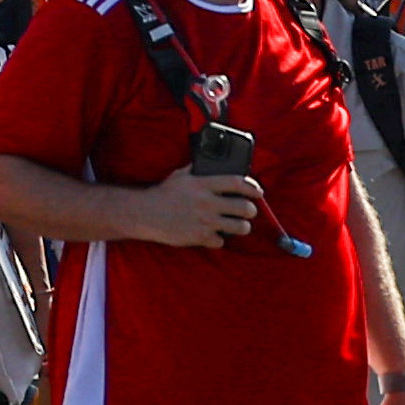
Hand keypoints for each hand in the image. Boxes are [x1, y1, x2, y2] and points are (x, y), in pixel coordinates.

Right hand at [130, 167, 264, 251]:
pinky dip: (219, 239)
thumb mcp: (180, 175)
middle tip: (248, 211)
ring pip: (240, 227)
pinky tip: (213, 235)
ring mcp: (205, 221)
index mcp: (203, 184)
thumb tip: (211, 163)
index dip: (253, 187)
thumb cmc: (163, 193)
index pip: (237, 183)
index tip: (258, 192)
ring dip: (241, 227)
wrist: (145, 213)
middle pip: (245, 208)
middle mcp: (207, 203)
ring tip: (237, 225)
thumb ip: (198, 170)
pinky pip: (221, 242)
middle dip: (251, 210)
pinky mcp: (200, 237)